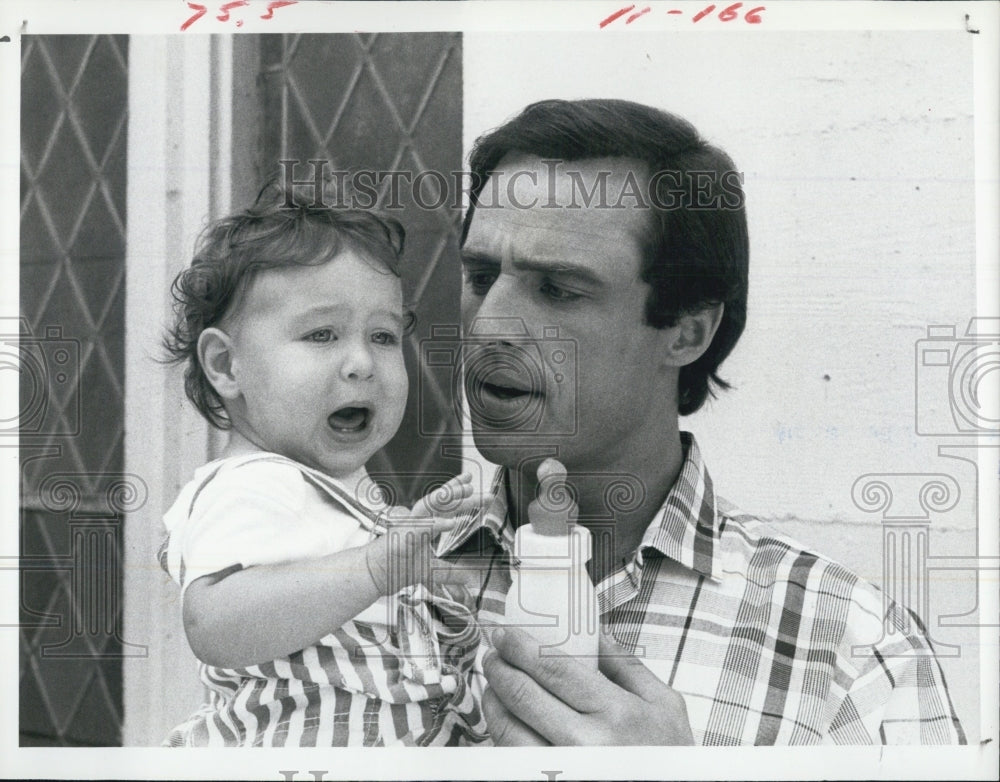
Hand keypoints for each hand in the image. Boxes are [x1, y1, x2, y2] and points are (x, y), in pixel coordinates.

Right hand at [365, 473, 480, 594]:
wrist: (373, 574)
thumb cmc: (398, 566)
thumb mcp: (431, 571)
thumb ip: (450, 573)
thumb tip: (470, 578)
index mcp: (426, 524)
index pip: (445, 506)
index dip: (461, 495)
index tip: (476, 486)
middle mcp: (418, 520)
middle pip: (441, 501)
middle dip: (461, 492)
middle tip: (479, 486)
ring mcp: (409, 526)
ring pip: (429, 505)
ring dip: (448, 497)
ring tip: (465, 491)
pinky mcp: (401, 538)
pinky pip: (421, 528)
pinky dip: (436, 524)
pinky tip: (451, 523)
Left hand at [481, 626, 694, 745]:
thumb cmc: (666, 757)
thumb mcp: (664, 705)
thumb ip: (627, 665)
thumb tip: (593, 631)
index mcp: (617, 713)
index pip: (553, 669)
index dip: (521, 648)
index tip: (506, 635)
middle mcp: (587, 744)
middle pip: (524, 696)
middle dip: (500, 669)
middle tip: (493, 654)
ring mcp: (565, 771)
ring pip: (509, 731)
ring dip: (493, 702)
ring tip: (494, 686)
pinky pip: (513, 760)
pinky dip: (502, 736)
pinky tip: (504, 721)